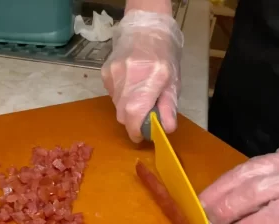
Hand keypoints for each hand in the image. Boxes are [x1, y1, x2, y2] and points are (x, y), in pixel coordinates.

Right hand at [101, 11, 182, 142]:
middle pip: (123, 113)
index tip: (140, 137)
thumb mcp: (173, 83)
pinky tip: (131, 87)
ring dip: (128, 109)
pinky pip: (112, 94)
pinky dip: (122, 97)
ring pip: (117, 105)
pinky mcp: (105, 72)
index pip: (134, 112)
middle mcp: (128, 76)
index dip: (135, 130)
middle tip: (145, 118)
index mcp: (149, 79)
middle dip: (133, 122)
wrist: (146, 30)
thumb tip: (166, 130)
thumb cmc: (165, 57)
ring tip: (140, 98)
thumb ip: (168, 107)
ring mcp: (113, 73)